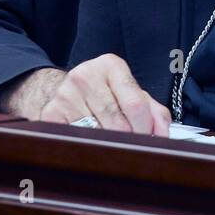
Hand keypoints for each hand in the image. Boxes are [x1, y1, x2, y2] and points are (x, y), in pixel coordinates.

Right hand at [8, 55, 171, 134]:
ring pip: (97, 134)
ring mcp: (66, 94)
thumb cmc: (102, 93)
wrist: (60, 89)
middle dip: (129, 140)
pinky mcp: (51, 112)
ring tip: (111, 146)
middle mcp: (86, 75)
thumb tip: (163, 135)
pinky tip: (91, 144)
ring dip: (108, 146)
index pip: (135, 104)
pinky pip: (76, 139)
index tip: (147, 139)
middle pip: (117, 122)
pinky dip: (87, 147)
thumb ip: (154, 111)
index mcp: (111, 66)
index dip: (145, 128)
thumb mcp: (130, 93)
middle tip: (131, 148)